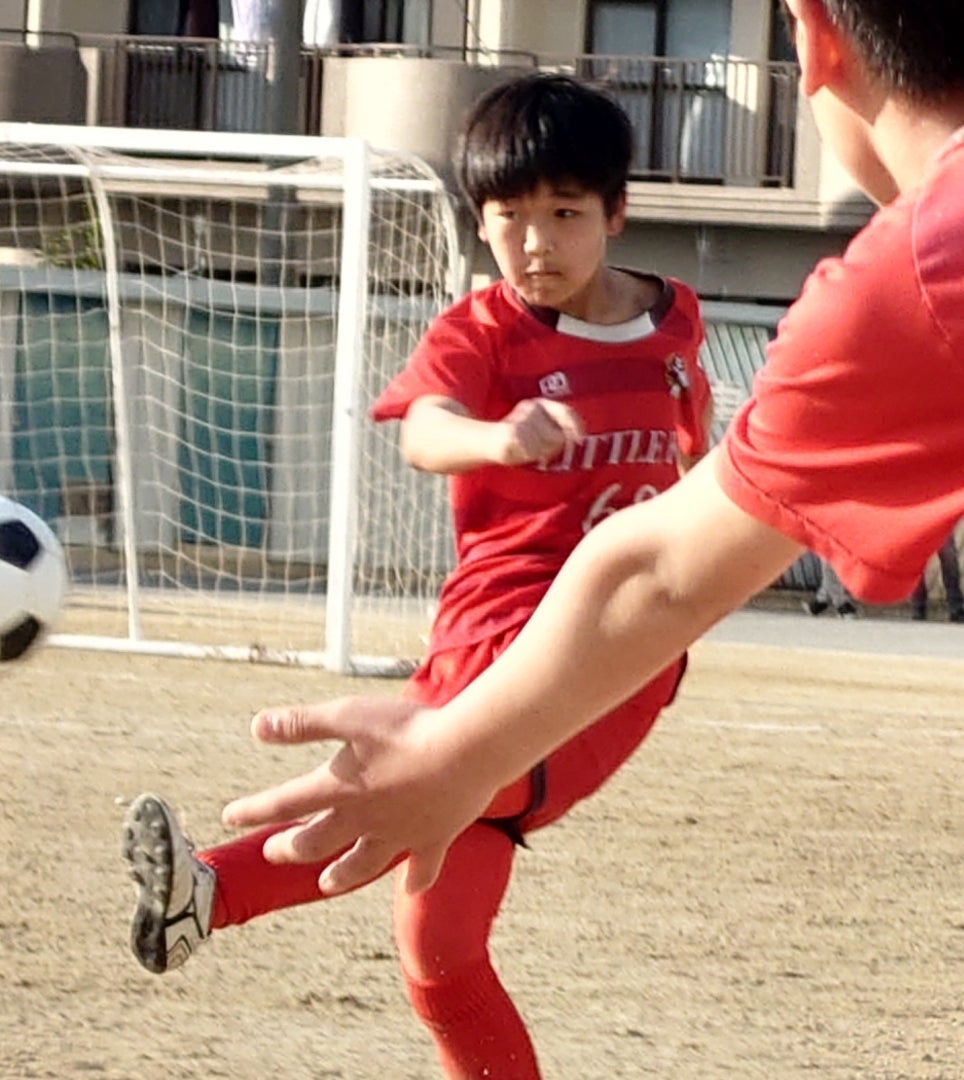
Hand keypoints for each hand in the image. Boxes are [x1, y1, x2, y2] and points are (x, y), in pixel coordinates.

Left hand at [221, 698, 499, 895]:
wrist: (467, 751)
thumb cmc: (407, 729)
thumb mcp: (349, 715)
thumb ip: (303, 724)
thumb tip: (257, 727)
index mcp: (339, 788)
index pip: (284, 802)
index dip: (254, 809)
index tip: (229, 816)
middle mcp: (364, 819)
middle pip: (317, 841)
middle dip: (291, 847)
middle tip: (273, 850)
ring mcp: (400, 834)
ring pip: (362, 864)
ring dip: (341, 875)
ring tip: (326, 884)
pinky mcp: (435, 839)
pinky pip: (422, 868)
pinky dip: (416, 880)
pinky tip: (411, 888)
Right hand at [493, 398, 583, 465]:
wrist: (489, 440)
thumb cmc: (520, 436)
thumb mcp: (539, 426)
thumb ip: (558, 428)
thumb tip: (579, 437)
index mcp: (539, 403)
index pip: (565, 411)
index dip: (576, 425)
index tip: (580, 440)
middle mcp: (531, 408)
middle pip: (558, 436)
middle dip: (553, 447)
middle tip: (539, 448)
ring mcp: (521, 420)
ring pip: (545, 447)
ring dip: (540, 454)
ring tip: (528, 449)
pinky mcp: (512, 434)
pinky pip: (531, 453)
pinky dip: (527, 456)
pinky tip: (520, 453)